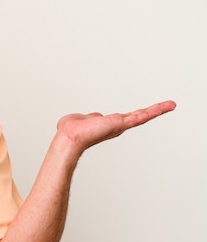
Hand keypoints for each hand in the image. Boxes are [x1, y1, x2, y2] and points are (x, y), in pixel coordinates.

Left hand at [56, 100, 176, 155]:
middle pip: (137, 116)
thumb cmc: (71, 129)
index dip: (135, 115)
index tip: (145, 112)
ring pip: (142, 116)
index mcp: (108, 124)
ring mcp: (120, 125)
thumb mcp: (81, 120)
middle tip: (168, 106)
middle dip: (152, 111)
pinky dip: (154, 111)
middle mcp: (116, 126)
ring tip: (171, 105)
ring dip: (157, 110)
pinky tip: (166, 107)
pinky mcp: (122, 123)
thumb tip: (89, 118)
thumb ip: (88, 118)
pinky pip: (141, 116)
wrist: (71, 136)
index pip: (124, 118)